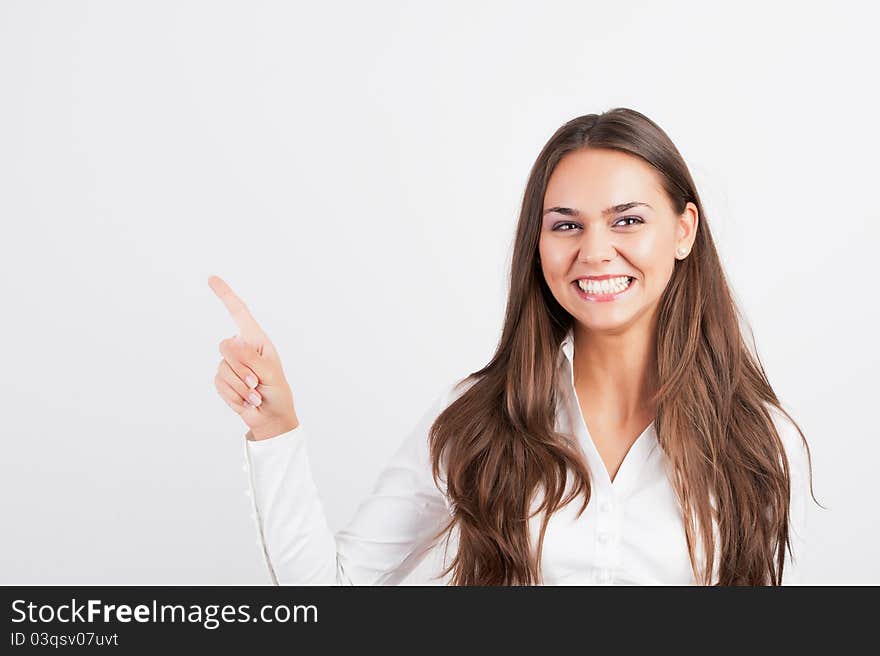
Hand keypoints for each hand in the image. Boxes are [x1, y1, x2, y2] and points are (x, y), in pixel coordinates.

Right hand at [209, 275, 298, 440]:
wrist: (271, 417)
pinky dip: (235, 396)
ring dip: (241, 387)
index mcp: (256, 340)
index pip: (239, 313)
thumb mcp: (270, 373)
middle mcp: (241, 349)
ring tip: (255, 394)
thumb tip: (232, 341)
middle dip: (241, 368)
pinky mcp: (223, 380)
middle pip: (225, 347)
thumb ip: (251, 358)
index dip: (225, 295)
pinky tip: (247, 400)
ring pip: (223, 369)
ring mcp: (230, 364)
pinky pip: (220, 384)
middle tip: (258, 382)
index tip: (212, 278)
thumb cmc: (277, 391)